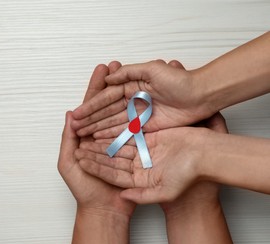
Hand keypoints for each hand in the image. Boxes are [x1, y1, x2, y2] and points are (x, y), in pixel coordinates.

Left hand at [58, 62, 135, 218]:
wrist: (106, 211)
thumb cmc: (85, 190)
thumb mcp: (69, 164)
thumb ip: (67, 139)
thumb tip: (69, 115)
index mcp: (88, 135)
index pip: (92, 107)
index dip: (96, 88)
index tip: (101, 70)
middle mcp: (105, 135)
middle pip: (109, 105)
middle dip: (112, 85)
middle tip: (116, 64)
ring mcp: (121, 140)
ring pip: (124, 113)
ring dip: (127, 92)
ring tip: (131, 73)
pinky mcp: (136, 149)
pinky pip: (138, 128)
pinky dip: (140, 112)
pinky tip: (144, 96)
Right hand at [71, 60, 213, 137]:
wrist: (200, 96)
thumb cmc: (179, 80)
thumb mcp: (152, 69)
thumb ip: (129, 73)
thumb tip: (108, 78)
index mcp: (132, 86)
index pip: (106, 98)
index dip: (91, 107)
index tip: (77, 114)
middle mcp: (133, 101)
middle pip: (107, 113)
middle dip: (90, 120)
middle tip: (75, 128)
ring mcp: (139, 115)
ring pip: (114, 124)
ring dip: (98, 129)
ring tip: (83, 136)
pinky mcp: (147, 127)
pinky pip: (127, 133)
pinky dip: (113, 137)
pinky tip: (100, 141)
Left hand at [75, 112, 227, 203]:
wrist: (208, 159)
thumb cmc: (190, 177)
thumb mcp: (165, 192)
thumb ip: (143, 196)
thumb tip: (123, 196)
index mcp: (138, 180)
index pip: (111, 173)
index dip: (95, 166)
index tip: (80, 160)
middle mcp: (138, 166)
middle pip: (111, 156)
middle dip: (94, 149)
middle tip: (78, 141)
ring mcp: (143, 151)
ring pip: (118, 143)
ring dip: (103, 137)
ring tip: (87, 128)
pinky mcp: (150, 138)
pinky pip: (129, 132)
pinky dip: (117, 127)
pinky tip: (105, 121)